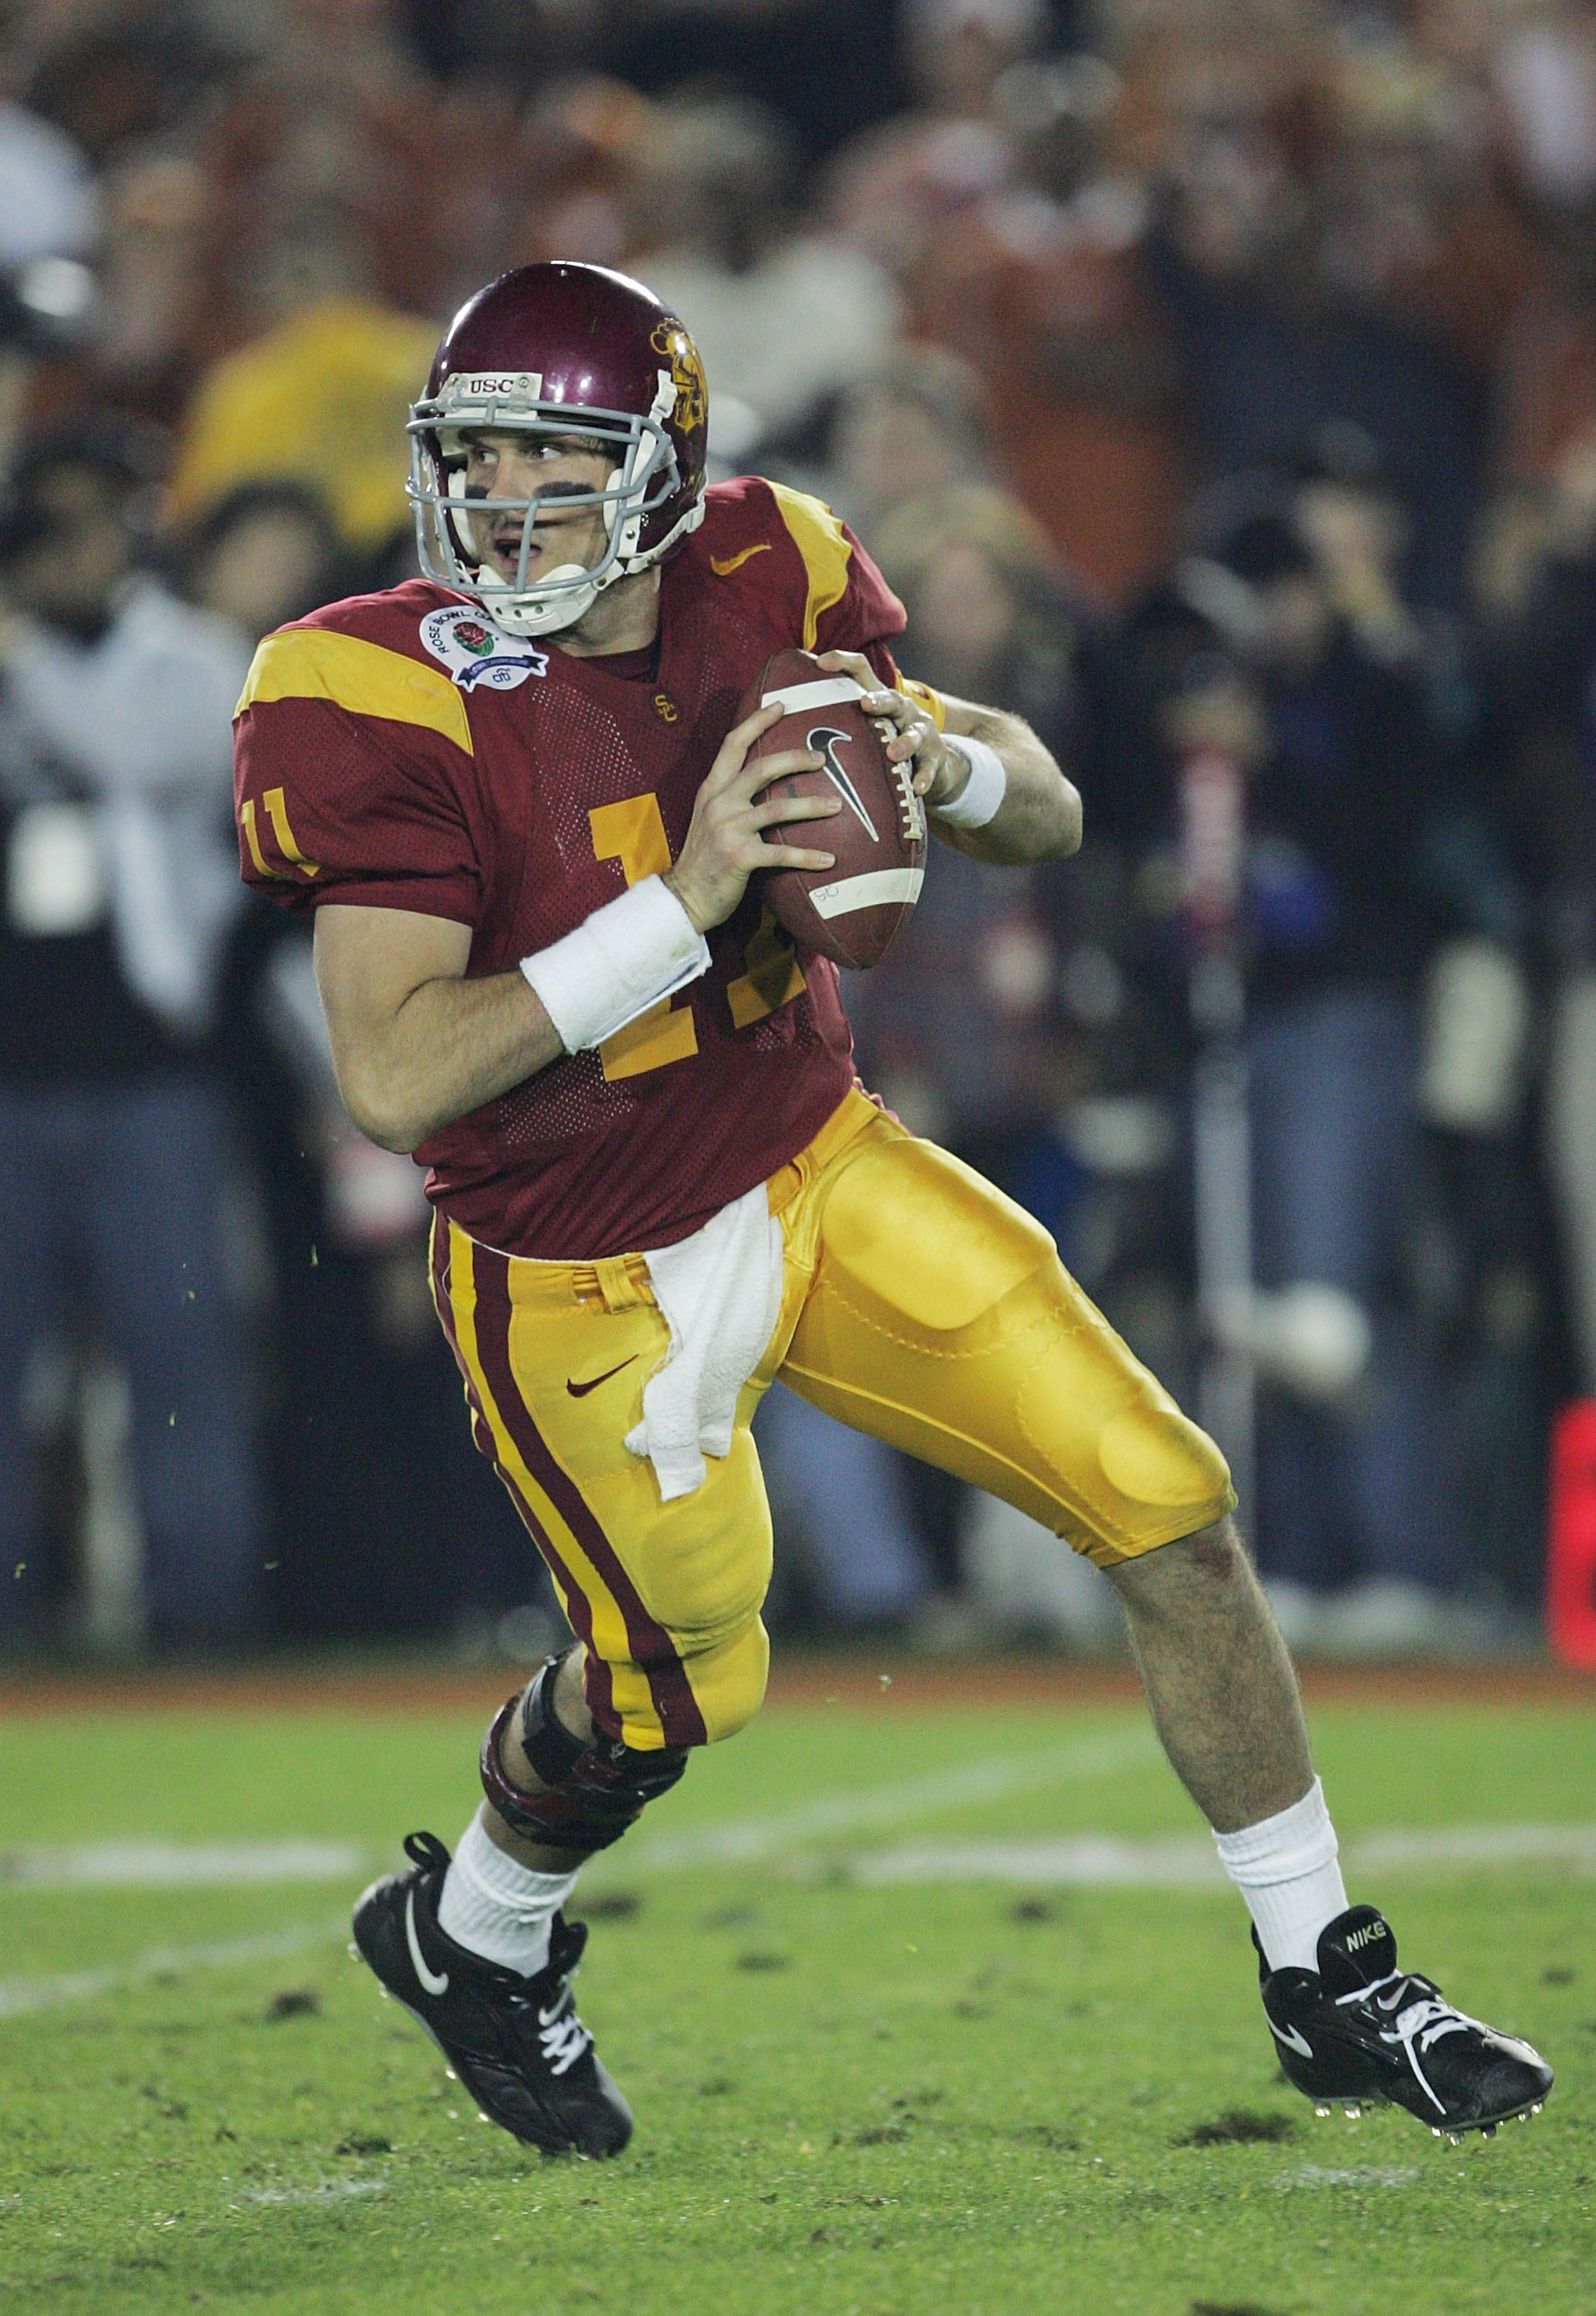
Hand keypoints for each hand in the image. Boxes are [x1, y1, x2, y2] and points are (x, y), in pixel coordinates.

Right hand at [663, 700, 838, 932]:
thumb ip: (731, 796)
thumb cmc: (704, 858)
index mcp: (712, 789)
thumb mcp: (710, 818)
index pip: (734, 744)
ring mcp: (729, 829)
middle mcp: (719, 803)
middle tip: (822, 758)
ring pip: (777, 808)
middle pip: (762, 768)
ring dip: (811, 806)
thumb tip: (764, 781)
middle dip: (795, 759)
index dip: (758, 721)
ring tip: (836, 805)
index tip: (782, 705)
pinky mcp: (739, 857)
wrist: (685, 896)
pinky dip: (807, 856)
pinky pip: (781, 853)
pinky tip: (829, 860)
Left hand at [813, 648, 967, 812]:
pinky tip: (917, 787)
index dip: (842, 662)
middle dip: (879, 700)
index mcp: (879, 697)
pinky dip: (924, 777)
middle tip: (865, 704)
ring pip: (914, 733)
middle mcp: (902, 709)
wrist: (932, 763)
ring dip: (904, 742)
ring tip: (893, 752)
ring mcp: (921, 731)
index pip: (861, 670)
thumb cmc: (885, 742)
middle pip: (891, 697)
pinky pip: (930, 767)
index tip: (819, 663)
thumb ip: (834, 720)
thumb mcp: (864, 726)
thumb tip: (779, 715)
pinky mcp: (935, 756)